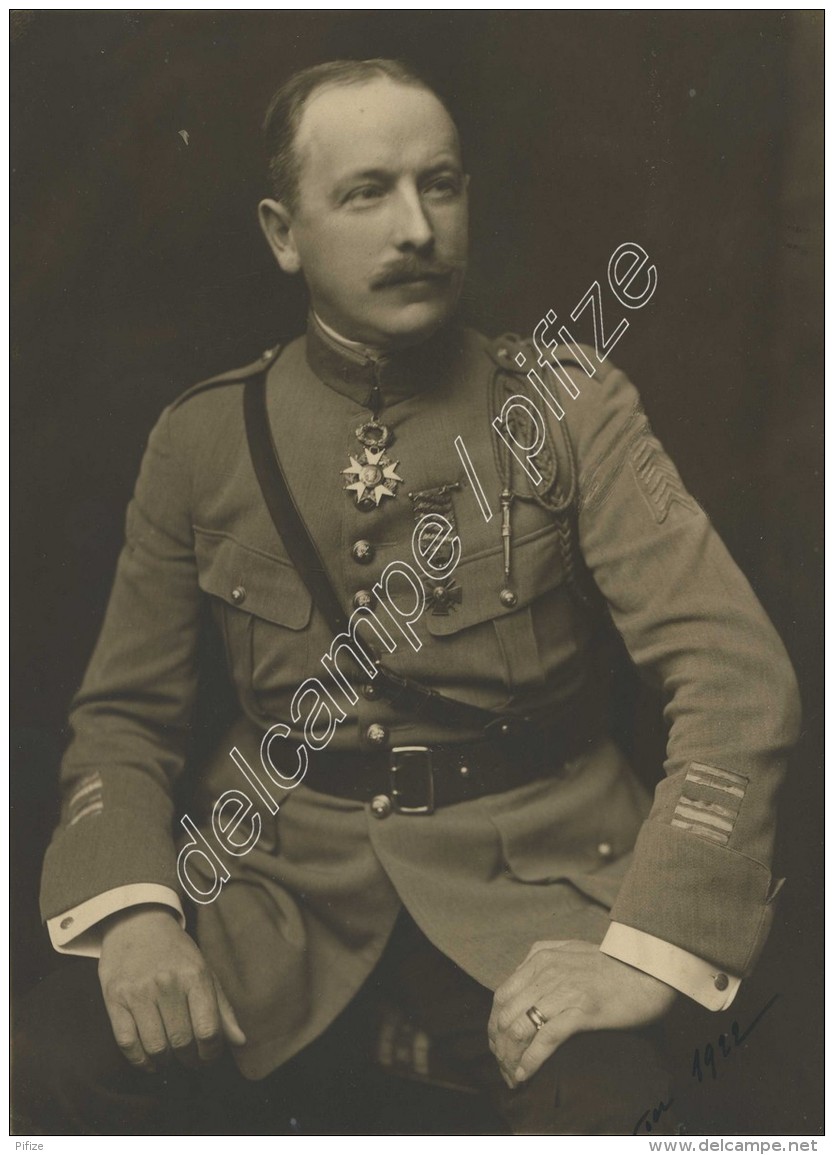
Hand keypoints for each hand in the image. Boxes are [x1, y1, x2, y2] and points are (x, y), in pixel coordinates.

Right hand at [98, 905, 245, 1072]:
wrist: (137, 921)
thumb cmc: (175, 951)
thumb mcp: (204, 969)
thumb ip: (222, 1007)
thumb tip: (240, 1042)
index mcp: (194, 974)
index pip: (208, 1029)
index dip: (211, 1052)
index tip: (209, 1056)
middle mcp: (167, 982)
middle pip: (182, 1041)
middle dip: (190, 1059)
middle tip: (191, 1061)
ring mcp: (138, 991)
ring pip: (155, 1046)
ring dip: (166, 1062)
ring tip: (171, 1060)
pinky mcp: (114, 998)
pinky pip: (127, 1042)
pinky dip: (139, 1060)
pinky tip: (149, 1061)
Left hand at [488, 939, 676, 1088]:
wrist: (649, 970)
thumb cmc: (613, 963)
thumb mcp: (571, 950)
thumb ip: (545, 958)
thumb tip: (522, 972)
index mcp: (541, 958)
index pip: (502, 995)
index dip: (494, 1024)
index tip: (496, 1045)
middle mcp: (546, 972)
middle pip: (505, 1015)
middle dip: (499, 1045)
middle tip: (503, 1067)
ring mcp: (563, 991)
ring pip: (520, 1028)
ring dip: (510, 1057)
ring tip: (512, 1075)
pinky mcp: (581, 1010)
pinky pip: (545, 1039)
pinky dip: (530, 1060)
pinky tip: (524, 1074)